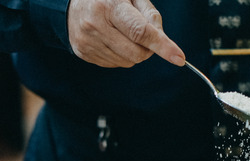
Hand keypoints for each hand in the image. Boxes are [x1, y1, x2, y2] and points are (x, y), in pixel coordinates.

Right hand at [67, 0, 184, 67]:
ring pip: (127, 61)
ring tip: (121, 33)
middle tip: (142, 34)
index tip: (179, 58)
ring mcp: (87, 41)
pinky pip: (115, 64)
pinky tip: (111, 39)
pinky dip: (120, 55)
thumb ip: (150, 15)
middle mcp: (95, 24)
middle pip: (137, 52)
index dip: (162, 46)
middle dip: (147, 48)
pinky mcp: (83, 53)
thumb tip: (163, 40)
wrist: (71, 3)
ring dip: (133, 52)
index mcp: (109, 6)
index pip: (140, 31)